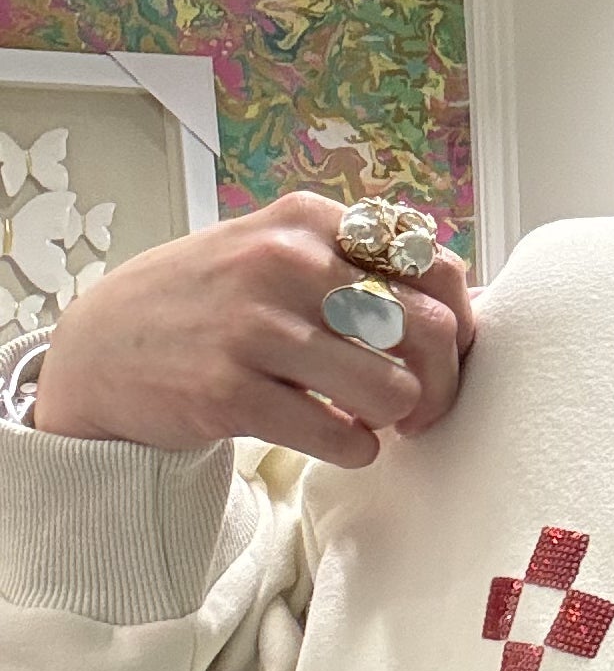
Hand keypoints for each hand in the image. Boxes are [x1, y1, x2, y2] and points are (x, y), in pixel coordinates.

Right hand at [32, 191, 475, 468]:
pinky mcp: (230, 393)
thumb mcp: (274, 249)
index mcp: (307, 221)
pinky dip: (354, 449)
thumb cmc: (207, 303)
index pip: (436, 267)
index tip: (446, 354)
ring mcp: (255, 328)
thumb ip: (354, 262)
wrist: (97, 349)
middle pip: (429, 331)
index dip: (459, 322)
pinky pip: (343, 437)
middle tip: (420, 406)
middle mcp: (285, 264)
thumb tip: (459, 301)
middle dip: (440, 382)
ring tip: (370, 420)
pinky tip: (333, 438)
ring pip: (393, 390)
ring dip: (395, 419)